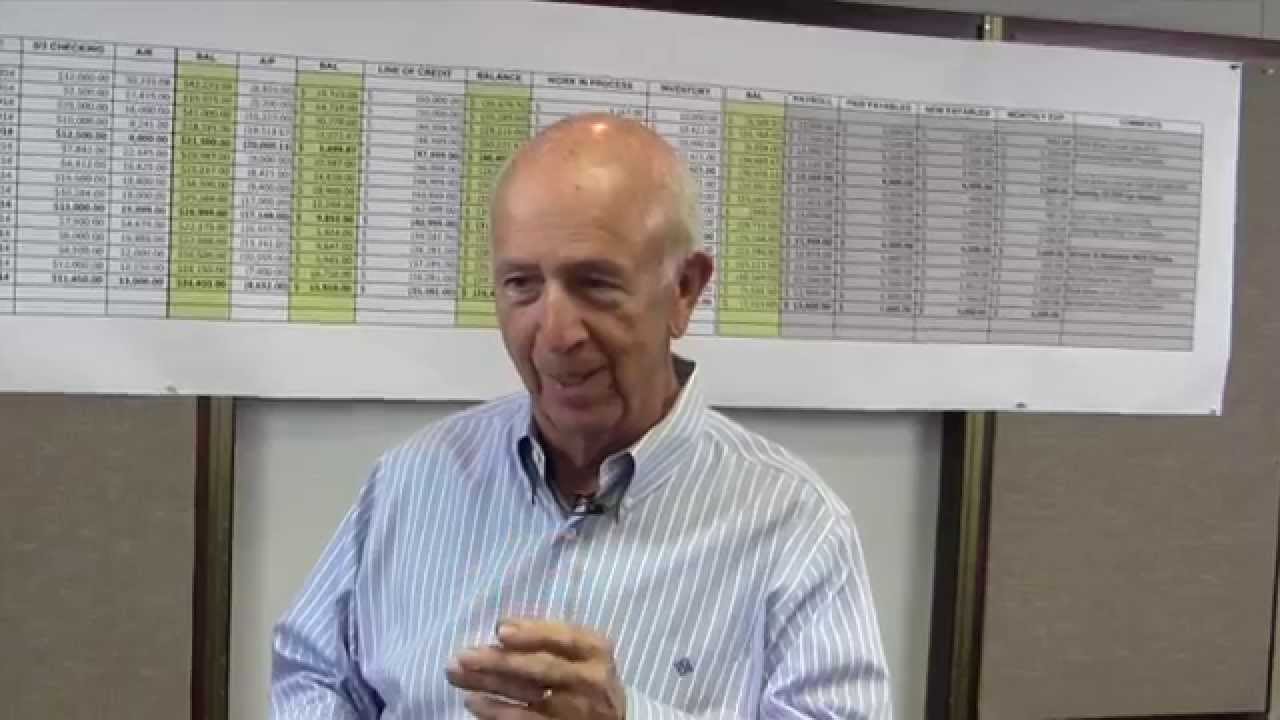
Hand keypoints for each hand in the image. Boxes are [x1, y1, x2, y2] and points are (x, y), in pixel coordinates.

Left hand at [445, 618, 626, 718]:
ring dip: (489, 685)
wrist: (613, 716)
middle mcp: (590, 680)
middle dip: (500, 661)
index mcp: (595, 649)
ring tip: (457, 675)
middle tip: (463, 656)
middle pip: (542, 668)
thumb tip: (501, 625)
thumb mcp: (580, 649)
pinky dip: (497, 713)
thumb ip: (547, 635)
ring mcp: (576, 710)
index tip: (500, 630)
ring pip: (528, 697)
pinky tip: (473, 702)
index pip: (564, 638)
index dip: (532, 633)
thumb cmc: (586, 672)